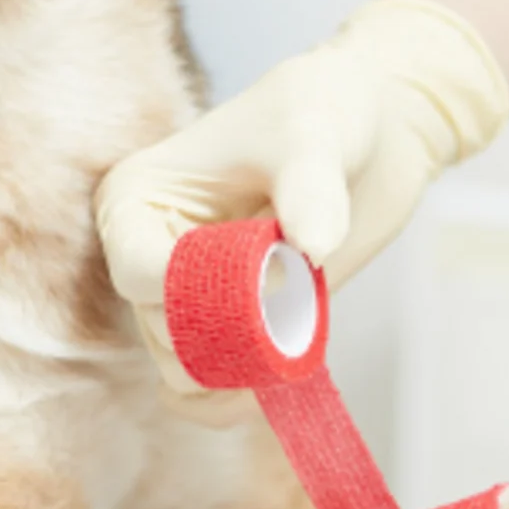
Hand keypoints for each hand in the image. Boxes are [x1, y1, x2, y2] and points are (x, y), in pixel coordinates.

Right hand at [97, 0, 508, 393]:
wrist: (372, 132)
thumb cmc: (325, 110)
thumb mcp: (315, 134)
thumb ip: (309, 185)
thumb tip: (310, 246)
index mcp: (136, 198)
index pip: (141, 274)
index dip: (203, 292)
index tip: (276, 272)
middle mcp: (146, 253)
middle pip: (163, 333)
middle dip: (233, 332)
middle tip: (301, 294)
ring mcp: (185, 296)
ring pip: (185, 370)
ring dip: (244, 366)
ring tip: (303, 322)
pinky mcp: (226, 325)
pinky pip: (204, 393)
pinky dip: (236, 398)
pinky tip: (281, 380)